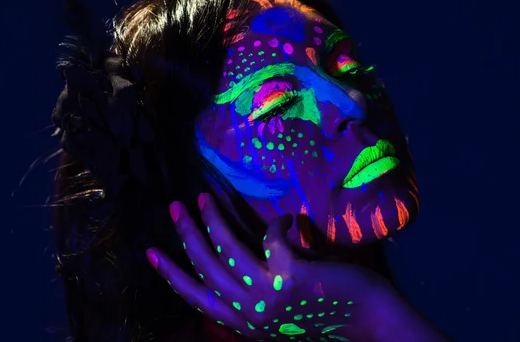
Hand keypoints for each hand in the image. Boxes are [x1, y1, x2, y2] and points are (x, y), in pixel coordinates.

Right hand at [146, 193, 393, 340]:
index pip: (196, 297)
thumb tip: (237, 251)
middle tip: (174, 207)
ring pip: (227, 252)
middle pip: (205, 269)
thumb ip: (255, 289)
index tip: (150, 253)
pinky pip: (270, 238)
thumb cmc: (326, 311)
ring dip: (213, 221)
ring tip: (205, 196)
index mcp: (244, 322)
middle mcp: (250, 313)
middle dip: (186, 236)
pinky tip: (286, 217)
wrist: (369, 322)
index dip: (171, 274)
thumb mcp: (279, 311)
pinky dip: (276, 223)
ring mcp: (269, 296)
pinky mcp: (291, 276)